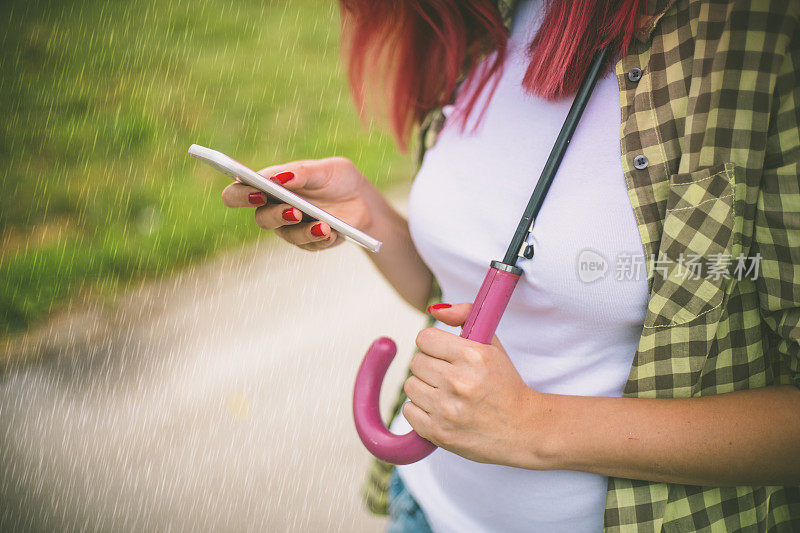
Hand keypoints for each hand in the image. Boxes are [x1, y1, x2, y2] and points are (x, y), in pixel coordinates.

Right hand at [221, 157, 375, 250]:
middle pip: (261, 218)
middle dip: (276, 215)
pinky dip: (321, 237)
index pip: (239, 191)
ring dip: (304, 230)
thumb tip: (278, 178)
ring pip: (286, 235)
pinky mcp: (309, 241)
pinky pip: (309, 245)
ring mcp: (291, 228)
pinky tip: (331, 231)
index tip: (257, 192)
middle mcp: (274, 208)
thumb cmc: (338, 179)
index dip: (241, 194)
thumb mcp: (325, 169)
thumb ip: (302, 172)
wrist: (363, 200)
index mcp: (270, 185)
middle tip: (294, 211)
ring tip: (322, 225)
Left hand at [403, 303, 553, 467]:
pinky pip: (409, 411)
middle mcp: (459, 382)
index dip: (434, 345)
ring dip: (424, 388)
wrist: (523, 429)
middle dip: (430, 367)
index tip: (443, 353)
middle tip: (448, 375)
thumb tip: (436, 310)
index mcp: (473, 355)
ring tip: (445, 394)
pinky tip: (441, 410)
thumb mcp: (492, 345)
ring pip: (410, 385)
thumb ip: (466, 315)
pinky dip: (421, 410)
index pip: (424, 338)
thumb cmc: (505, 384)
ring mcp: (447, 409)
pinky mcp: (439, 433)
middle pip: (416, 362)